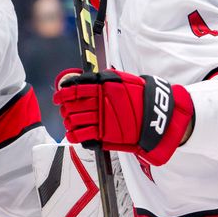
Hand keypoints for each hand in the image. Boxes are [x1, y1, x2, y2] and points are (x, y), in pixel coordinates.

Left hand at [53, 70, 194, 165]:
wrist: (159, 116)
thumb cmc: (141, 96)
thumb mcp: (122, 80)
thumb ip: (102, 80)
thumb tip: (82, 80)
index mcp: (103, 88)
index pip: (75, 90)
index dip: (63, 94)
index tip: (58, 97)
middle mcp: (100, 103)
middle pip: (72, 106)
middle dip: (66, 109)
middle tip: (65, 110)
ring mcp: (102, 120)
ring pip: (74, 121)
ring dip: (69, 121)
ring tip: (69, 121)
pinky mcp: (106, 135)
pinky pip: (83, 136)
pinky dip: (74, 135)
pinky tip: (73, 133)